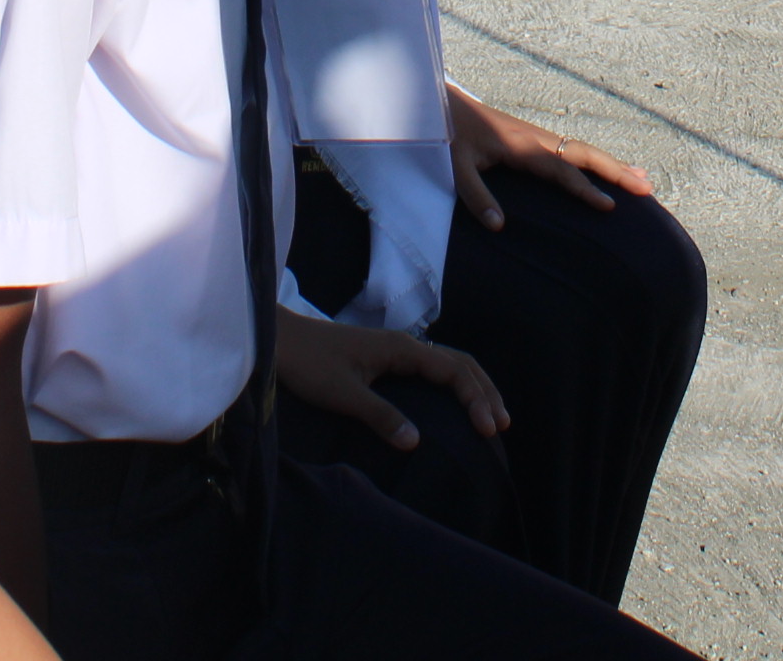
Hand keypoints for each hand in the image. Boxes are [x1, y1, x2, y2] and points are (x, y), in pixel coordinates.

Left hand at [274, 308, 507, 448]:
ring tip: (489, 416)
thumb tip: (416, 441)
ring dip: (472, 388)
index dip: (475, 399)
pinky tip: (453, 407)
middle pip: (460, 364)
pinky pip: (432, 370)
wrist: (281, 341)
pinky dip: (453, 386)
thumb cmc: (309, 364)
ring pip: (448, 365)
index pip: (454, 371)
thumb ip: (380, 415)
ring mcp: (396, 351)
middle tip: (501, 425)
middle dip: (484, 392)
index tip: (488, 429)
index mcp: (401, 349)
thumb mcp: (343, 393)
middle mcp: (405, 345)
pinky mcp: (386, 360)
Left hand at [447, 82, 654, 229]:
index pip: (561, 170)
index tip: (609, 206)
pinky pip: (572, 150)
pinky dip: (596, 161)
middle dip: (616, 171)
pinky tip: (606, 170)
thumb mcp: (454, 166)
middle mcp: (536, 138)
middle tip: (646, 188)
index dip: (585, 189)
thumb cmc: (448, 134)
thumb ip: (475, 196)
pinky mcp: (533, 139)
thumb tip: (499, 227)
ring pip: (583, 151)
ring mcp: (537, 137)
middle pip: (584, 154)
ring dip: (612, 165)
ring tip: (642, 180)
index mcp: (521, 145)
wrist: (441, 101)